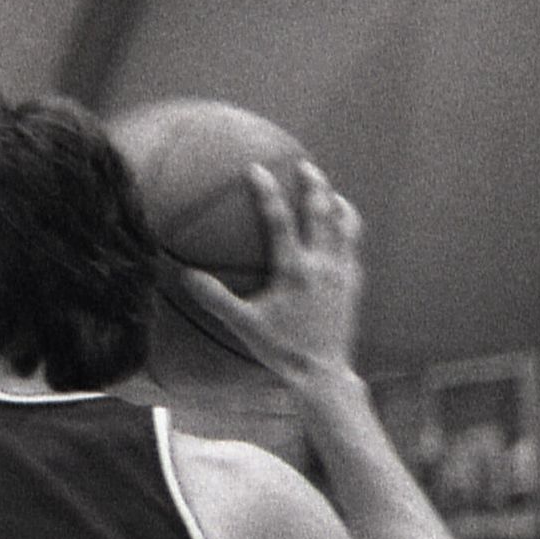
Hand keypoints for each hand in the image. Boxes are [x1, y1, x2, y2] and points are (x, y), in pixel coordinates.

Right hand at [166, 159, 363, 388]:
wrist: (322, 373)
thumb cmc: (281, 349)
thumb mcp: (244, 324)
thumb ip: (215, 298)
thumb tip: (186, 277)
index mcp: (295, 270)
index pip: (279, 220)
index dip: (267, 192)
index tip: (256, 169)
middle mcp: (323, 264)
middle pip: (322, 212)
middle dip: (314, 184)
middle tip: (305, 165)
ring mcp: (342, 272)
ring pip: (346, 226)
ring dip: (337, 203)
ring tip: (330, 191)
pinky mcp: (354, 284)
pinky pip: (353, 247)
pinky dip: (348, 230)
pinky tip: (341, 231)